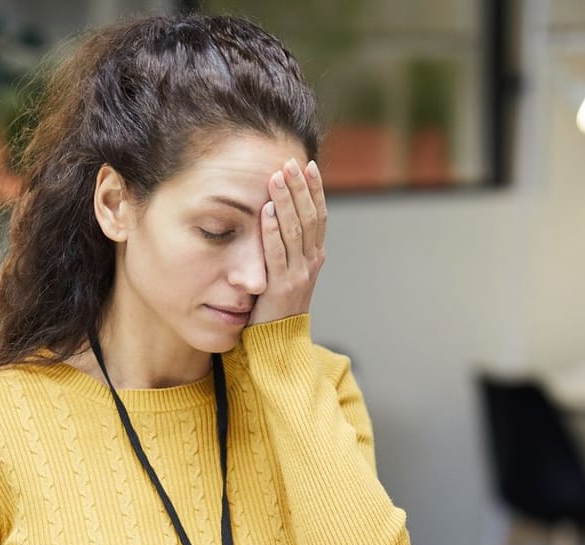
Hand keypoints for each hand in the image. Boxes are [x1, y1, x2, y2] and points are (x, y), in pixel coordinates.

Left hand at [249, 158, 325, 325]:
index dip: (315, 189)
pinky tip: (265, 210)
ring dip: (285, 202)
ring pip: (295, 230)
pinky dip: (271, 231)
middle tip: (290, 163)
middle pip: (310, 217)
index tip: (308, 165)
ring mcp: (298, 274)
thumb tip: (281, 213)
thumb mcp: (290, 271)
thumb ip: (289, 246)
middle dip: (300, 188)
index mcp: (315, 255)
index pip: (320, 215)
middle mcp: (311, 262)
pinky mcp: (280, 287)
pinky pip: (277, 253)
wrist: (279, 341)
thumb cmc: (277, 304)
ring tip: (277, 177)